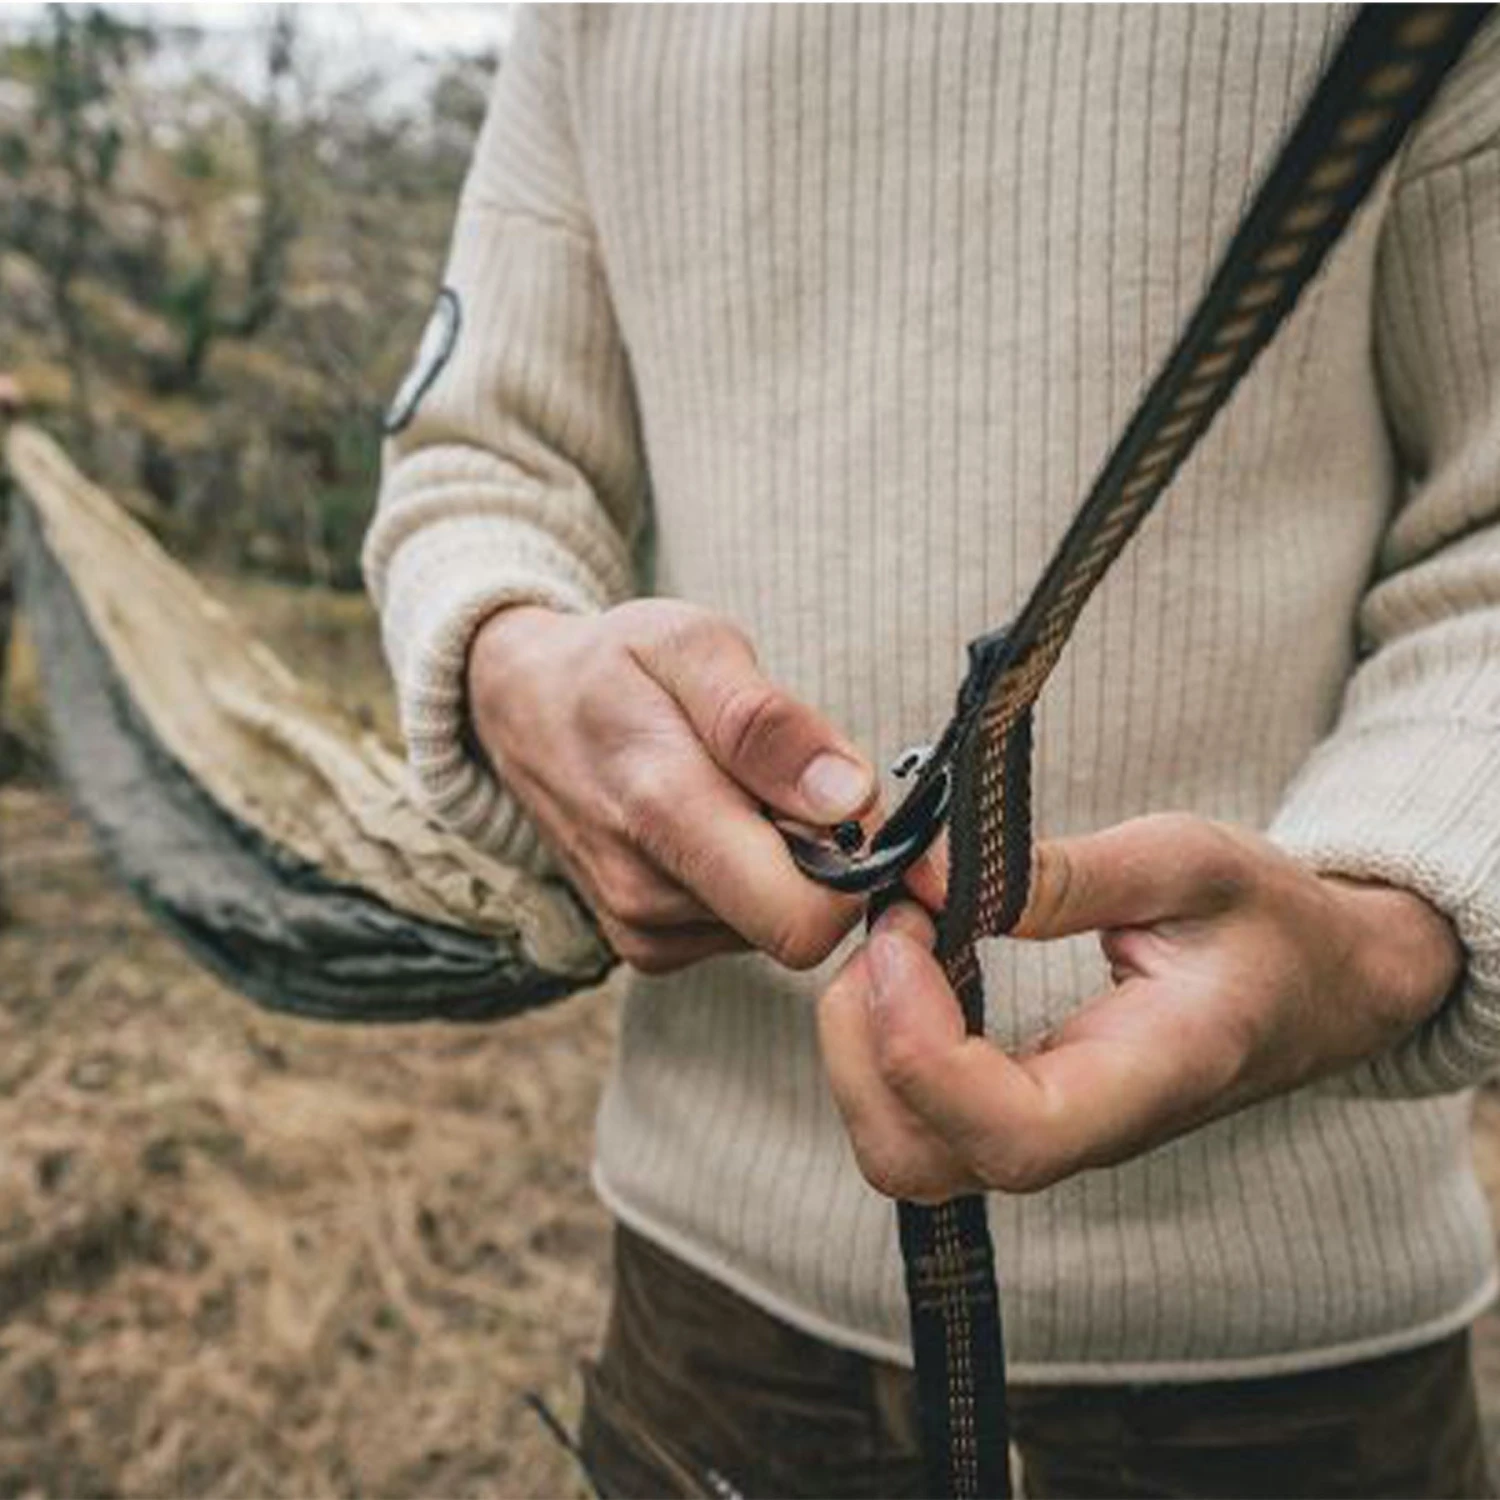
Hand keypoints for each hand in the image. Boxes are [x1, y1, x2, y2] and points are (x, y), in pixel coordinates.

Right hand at [467, 600, 874, 972]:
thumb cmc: (617, 666)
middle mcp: (646, 892)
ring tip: (743, 792)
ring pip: (777, 928)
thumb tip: (848, 797)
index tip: (861, 804)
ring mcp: (641, 929)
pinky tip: (719, 825)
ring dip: (787, 865)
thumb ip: (769, 723)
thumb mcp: (693, 645)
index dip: (864, 868)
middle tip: (808, 785)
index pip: (803, 916)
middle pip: (801, 927)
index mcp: (664, 808)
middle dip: (831, 864)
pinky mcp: (645, 948)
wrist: (522, 709)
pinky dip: (753, 882)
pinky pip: (745, 932)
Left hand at [818, 813, 1461, 1201]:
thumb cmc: (1269, 922)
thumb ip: (1059, 875)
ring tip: (899, 933)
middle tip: (890, 924)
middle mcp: (1085, 1134)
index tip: (904, 930)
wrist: (1323, 984)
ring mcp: (1045, 1134)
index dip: (923, 1048)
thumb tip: (922, 871)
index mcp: (1150, 1081)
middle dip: (863, 1045)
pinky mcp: (1016, 1114)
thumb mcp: (1187, 863)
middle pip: (920, 1161)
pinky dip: (881, 1040)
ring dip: (861, 1042)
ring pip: (901, 1148)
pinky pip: (915, 1112)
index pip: (1011, 1135)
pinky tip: (914, 958)